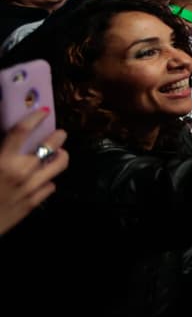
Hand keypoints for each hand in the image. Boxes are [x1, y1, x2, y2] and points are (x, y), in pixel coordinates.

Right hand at [0, 110, 67, 235]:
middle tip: (59, 134)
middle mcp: (21, 172)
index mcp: (2, 161)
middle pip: (51, 147)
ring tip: (58, 153)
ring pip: (59, 165)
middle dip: (58, 137)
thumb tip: (5, 138)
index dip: (34, 118)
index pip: (21, 132)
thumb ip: (0, 151)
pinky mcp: (33, 204)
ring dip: (60, 156)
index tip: (43, 112)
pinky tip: (42, 178)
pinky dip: (48, 180)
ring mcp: (30, 188)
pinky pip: (51, 186)